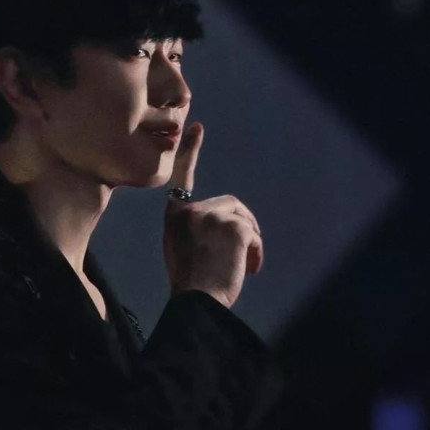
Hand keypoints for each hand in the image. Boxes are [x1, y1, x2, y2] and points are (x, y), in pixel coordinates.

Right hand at [163, 122, 263, 308]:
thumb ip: (195, 226)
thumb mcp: (182, 247)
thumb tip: (226, 222)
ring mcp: (211, 215)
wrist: (196, 301)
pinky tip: (247, 269)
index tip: (196, 128)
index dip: (191, 151)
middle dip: (242, 226)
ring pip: (244, 219)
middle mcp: (190, 209)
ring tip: (241, 266)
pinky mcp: (233, 225)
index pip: (182, 175)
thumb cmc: (191, 282)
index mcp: (175, 214)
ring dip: (249, 242)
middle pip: (230, 204)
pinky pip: (253, 234)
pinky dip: (255, 253)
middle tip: (242, 255)